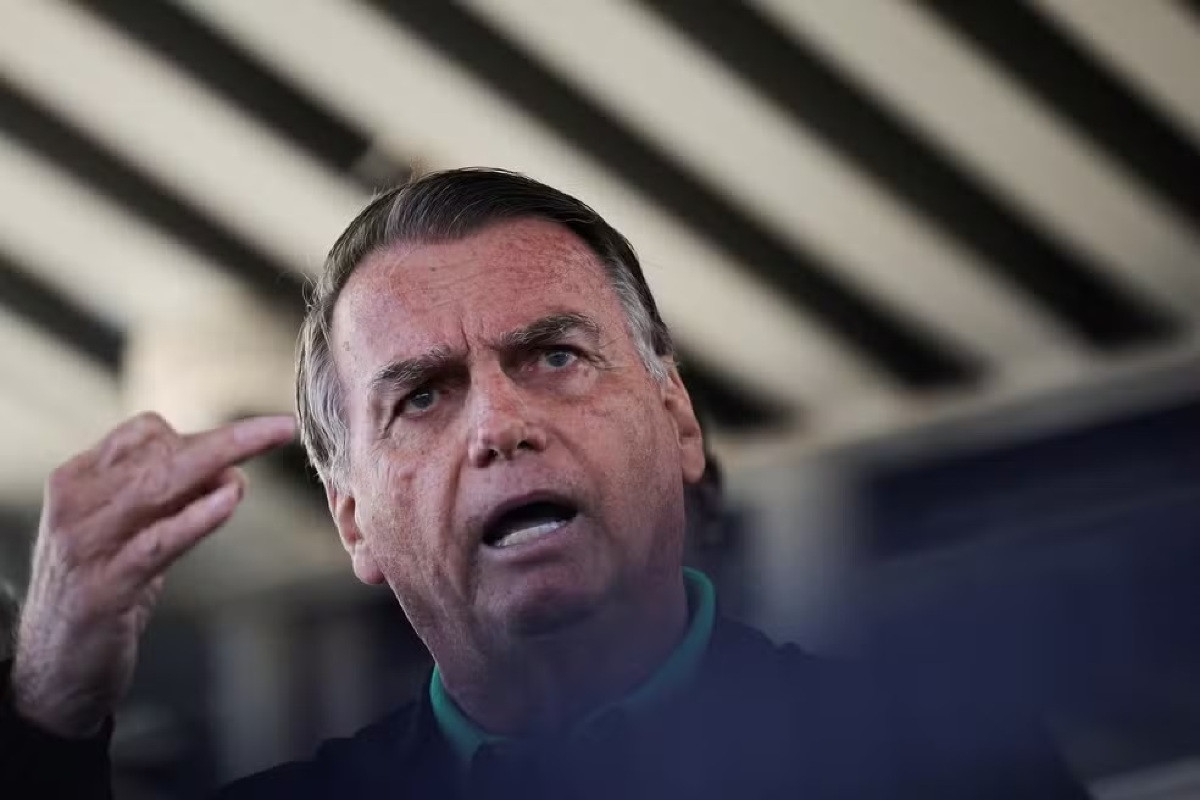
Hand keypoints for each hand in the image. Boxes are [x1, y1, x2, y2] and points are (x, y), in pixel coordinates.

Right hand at [10, 412, 295, 737]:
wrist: (54, 665)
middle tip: (282, 428)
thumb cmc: (103, 586)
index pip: (144, 433)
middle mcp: (77, 503)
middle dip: (229, 438)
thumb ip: (168, 497)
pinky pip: (157, 543)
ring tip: (267, 448)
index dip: (199, 435)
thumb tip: (229, 469)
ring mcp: (87, 544)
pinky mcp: (105, 587)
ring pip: (160, 487)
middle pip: (162, 453)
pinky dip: (195, 518)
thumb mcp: (128, 530)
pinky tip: (229, 500)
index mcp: (79, 479)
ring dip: (220, 462)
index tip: (244, 444)